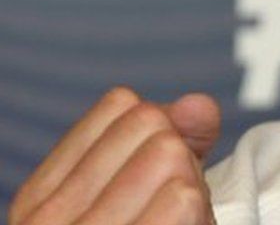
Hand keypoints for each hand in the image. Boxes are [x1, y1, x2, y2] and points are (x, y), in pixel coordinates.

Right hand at [9, 87, 221, 224]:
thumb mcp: (156, 193)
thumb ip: (178, 141)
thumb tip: (200, 103)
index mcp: (41, 199)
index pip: (120, 105)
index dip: (160, 131)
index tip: (153, 183)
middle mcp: (45, 221)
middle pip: (150, 122)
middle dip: (181, 161)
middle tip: (169, 210)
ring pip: (171, 153)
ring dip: (193, 190)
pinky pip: (183, 198)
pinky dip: (199, 212)